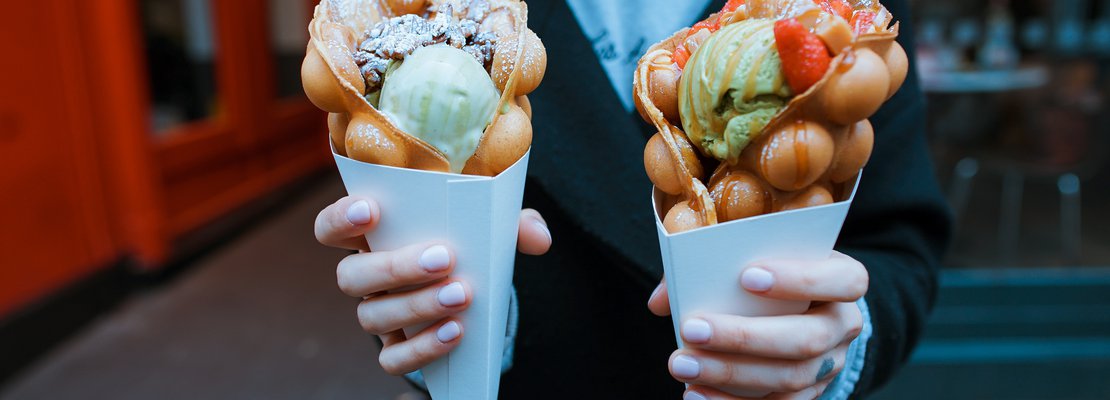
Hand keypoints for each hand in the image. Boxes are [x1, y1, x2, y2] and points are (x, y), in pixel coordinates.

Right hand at [315, 196, 551, 374]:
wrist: (480, 289)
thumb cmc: (473, 244)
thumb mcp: (493, 226)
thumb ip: (514, 223)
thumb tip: (537, 237)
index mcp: (375, 236)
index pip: (332, 227)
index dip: (341, 218)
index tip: (371, 210)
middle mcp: (366, 276)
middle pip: (350, 276)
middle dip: (394, 267)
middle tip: (442, 257)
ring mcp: (378, 314)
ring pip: (371, 316)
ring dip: (415, 306)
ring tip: (461, 295)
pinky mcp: (397, 348)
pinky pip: (393, 358)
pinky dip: (423, 348)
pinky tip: (456, 332)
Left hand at [646, 252, 867, 398]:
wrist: (794, 309)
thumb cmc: (765, 274)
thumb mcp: (750, 258)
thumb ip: (708, 267)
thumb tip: (661, 302)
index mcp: (841, 280)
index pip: (844, 280)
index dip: (800, 279)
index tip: (746, 276)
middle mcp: (843, 325)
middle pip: (806, 338)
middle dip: (744, 337)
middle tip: (692, 330)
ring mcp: (830, 364)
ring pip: (789, 378)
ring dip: (729, 374)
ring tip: (682, 366)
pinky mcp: (809, 393)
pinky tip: (696, 395)